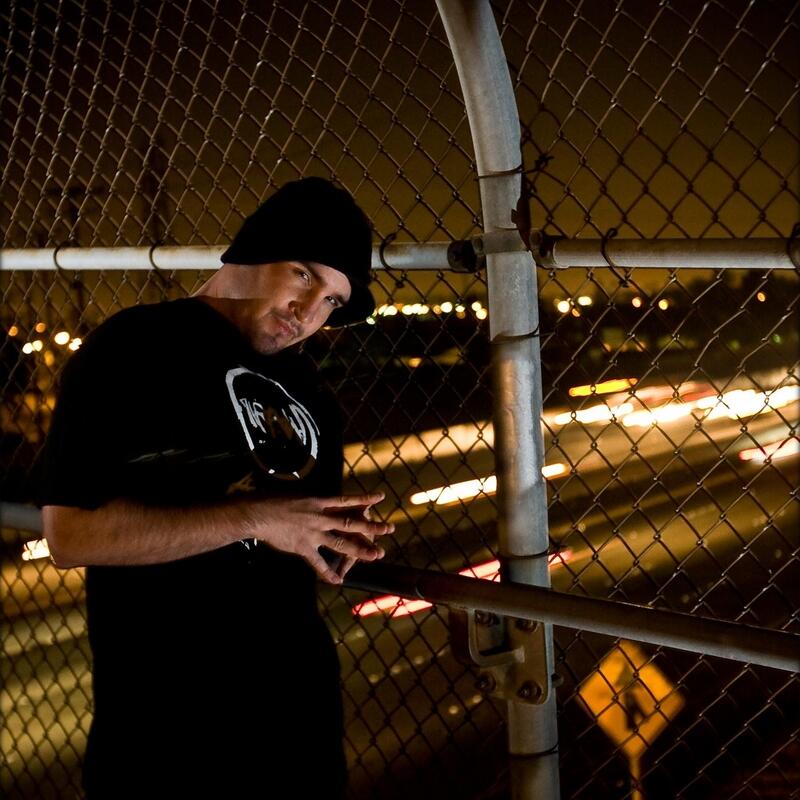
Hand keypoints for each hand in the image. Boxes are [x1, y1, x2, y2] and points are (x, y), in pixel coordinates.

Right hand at [243, 493, 392, 583]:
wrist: (258, 513)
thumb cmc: (275, 501)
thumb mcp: (299, 496)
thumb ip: (313, 502)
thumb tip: (321, 502)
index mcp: (320, 502)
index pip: (347, 501)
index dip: (364, 499)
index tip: (380, 497)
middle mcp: (320, 517)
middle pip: (351, 523)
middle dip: (371, 527)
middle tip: (389, 529)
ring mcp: (313, 533)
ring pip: (341, 542)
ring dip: (360, 550)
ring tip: (376, 555)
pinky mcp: (303, 546)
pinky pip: (318, 562)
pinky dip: (328, 572)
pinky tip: (338, 581)